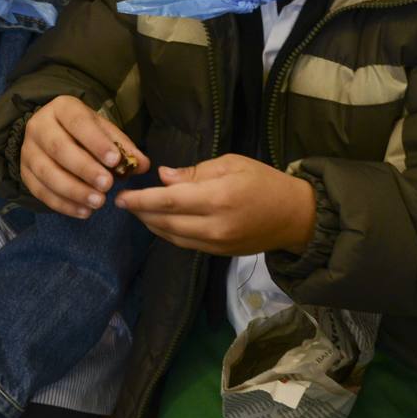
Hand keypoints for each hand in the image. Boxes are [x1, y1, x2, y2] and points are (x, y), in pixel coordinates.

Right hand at [20, 96, 149, 217]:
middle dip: (85, 169)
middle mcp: (39, 126)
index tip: (115, 160)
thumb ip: (122, 146)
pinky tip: (84, 211)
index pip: (78, 123)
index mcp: (62, 108)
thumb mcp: (103, 131)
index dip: (96, 142)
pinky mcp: (24, 173)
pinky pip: (40, 191)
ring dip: (74, 190)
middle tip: (107, 185)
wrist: (50, 133)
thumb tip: (143, 165)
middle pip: (59, 148)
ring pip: (46, 172)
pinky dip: (63, 204)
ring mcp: (28, 151)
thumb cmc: (84, 132)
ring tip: (98, 202)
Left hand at [115, 154, 316, 254]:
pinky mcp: (218, 253)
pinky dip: (168, 233)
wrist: (295, 216)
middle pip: (165, 222)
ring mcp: (216, 243)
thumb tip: (164, 177)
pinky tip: (160, 222)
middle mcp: (214, 225)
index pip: (169, 201)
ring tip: (138, 211)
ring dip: (151, 224)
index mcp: (218, 197)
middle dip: (140, 212)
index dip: (141, 200)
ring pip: (172, 236)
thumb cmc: (265, 182)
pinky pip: (185, 244)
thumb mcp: (232, 164)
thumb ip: (196, 171)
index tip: (121, 196)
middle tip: (123, 201)